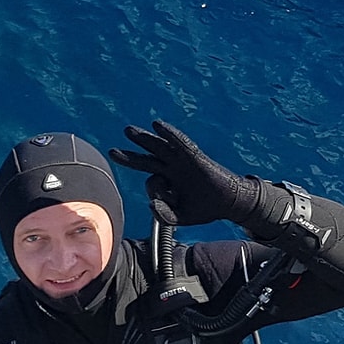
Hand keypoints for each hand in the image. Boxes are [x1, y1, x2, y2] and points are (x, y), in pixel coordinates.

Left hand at [109, 121, 260, 229]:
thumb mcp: (181, 217)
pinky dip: (169, 133)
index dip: (153, 191)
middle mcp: (173, 168)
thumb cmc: (206, 208)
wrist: (230, 204)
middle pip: (148, 158)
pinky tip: (158, 125)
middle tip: (112, 152)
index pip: (151, 180)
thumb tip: (150, 204)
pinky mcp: (196, 157)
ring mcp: (183, 161)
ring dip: (144, 138)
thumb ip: (164, 215)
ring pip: (160, 147)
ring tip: (128, 132)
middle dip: (130, 155)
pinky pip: (180, 143)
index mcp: (169, 181)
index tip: (164, 202)